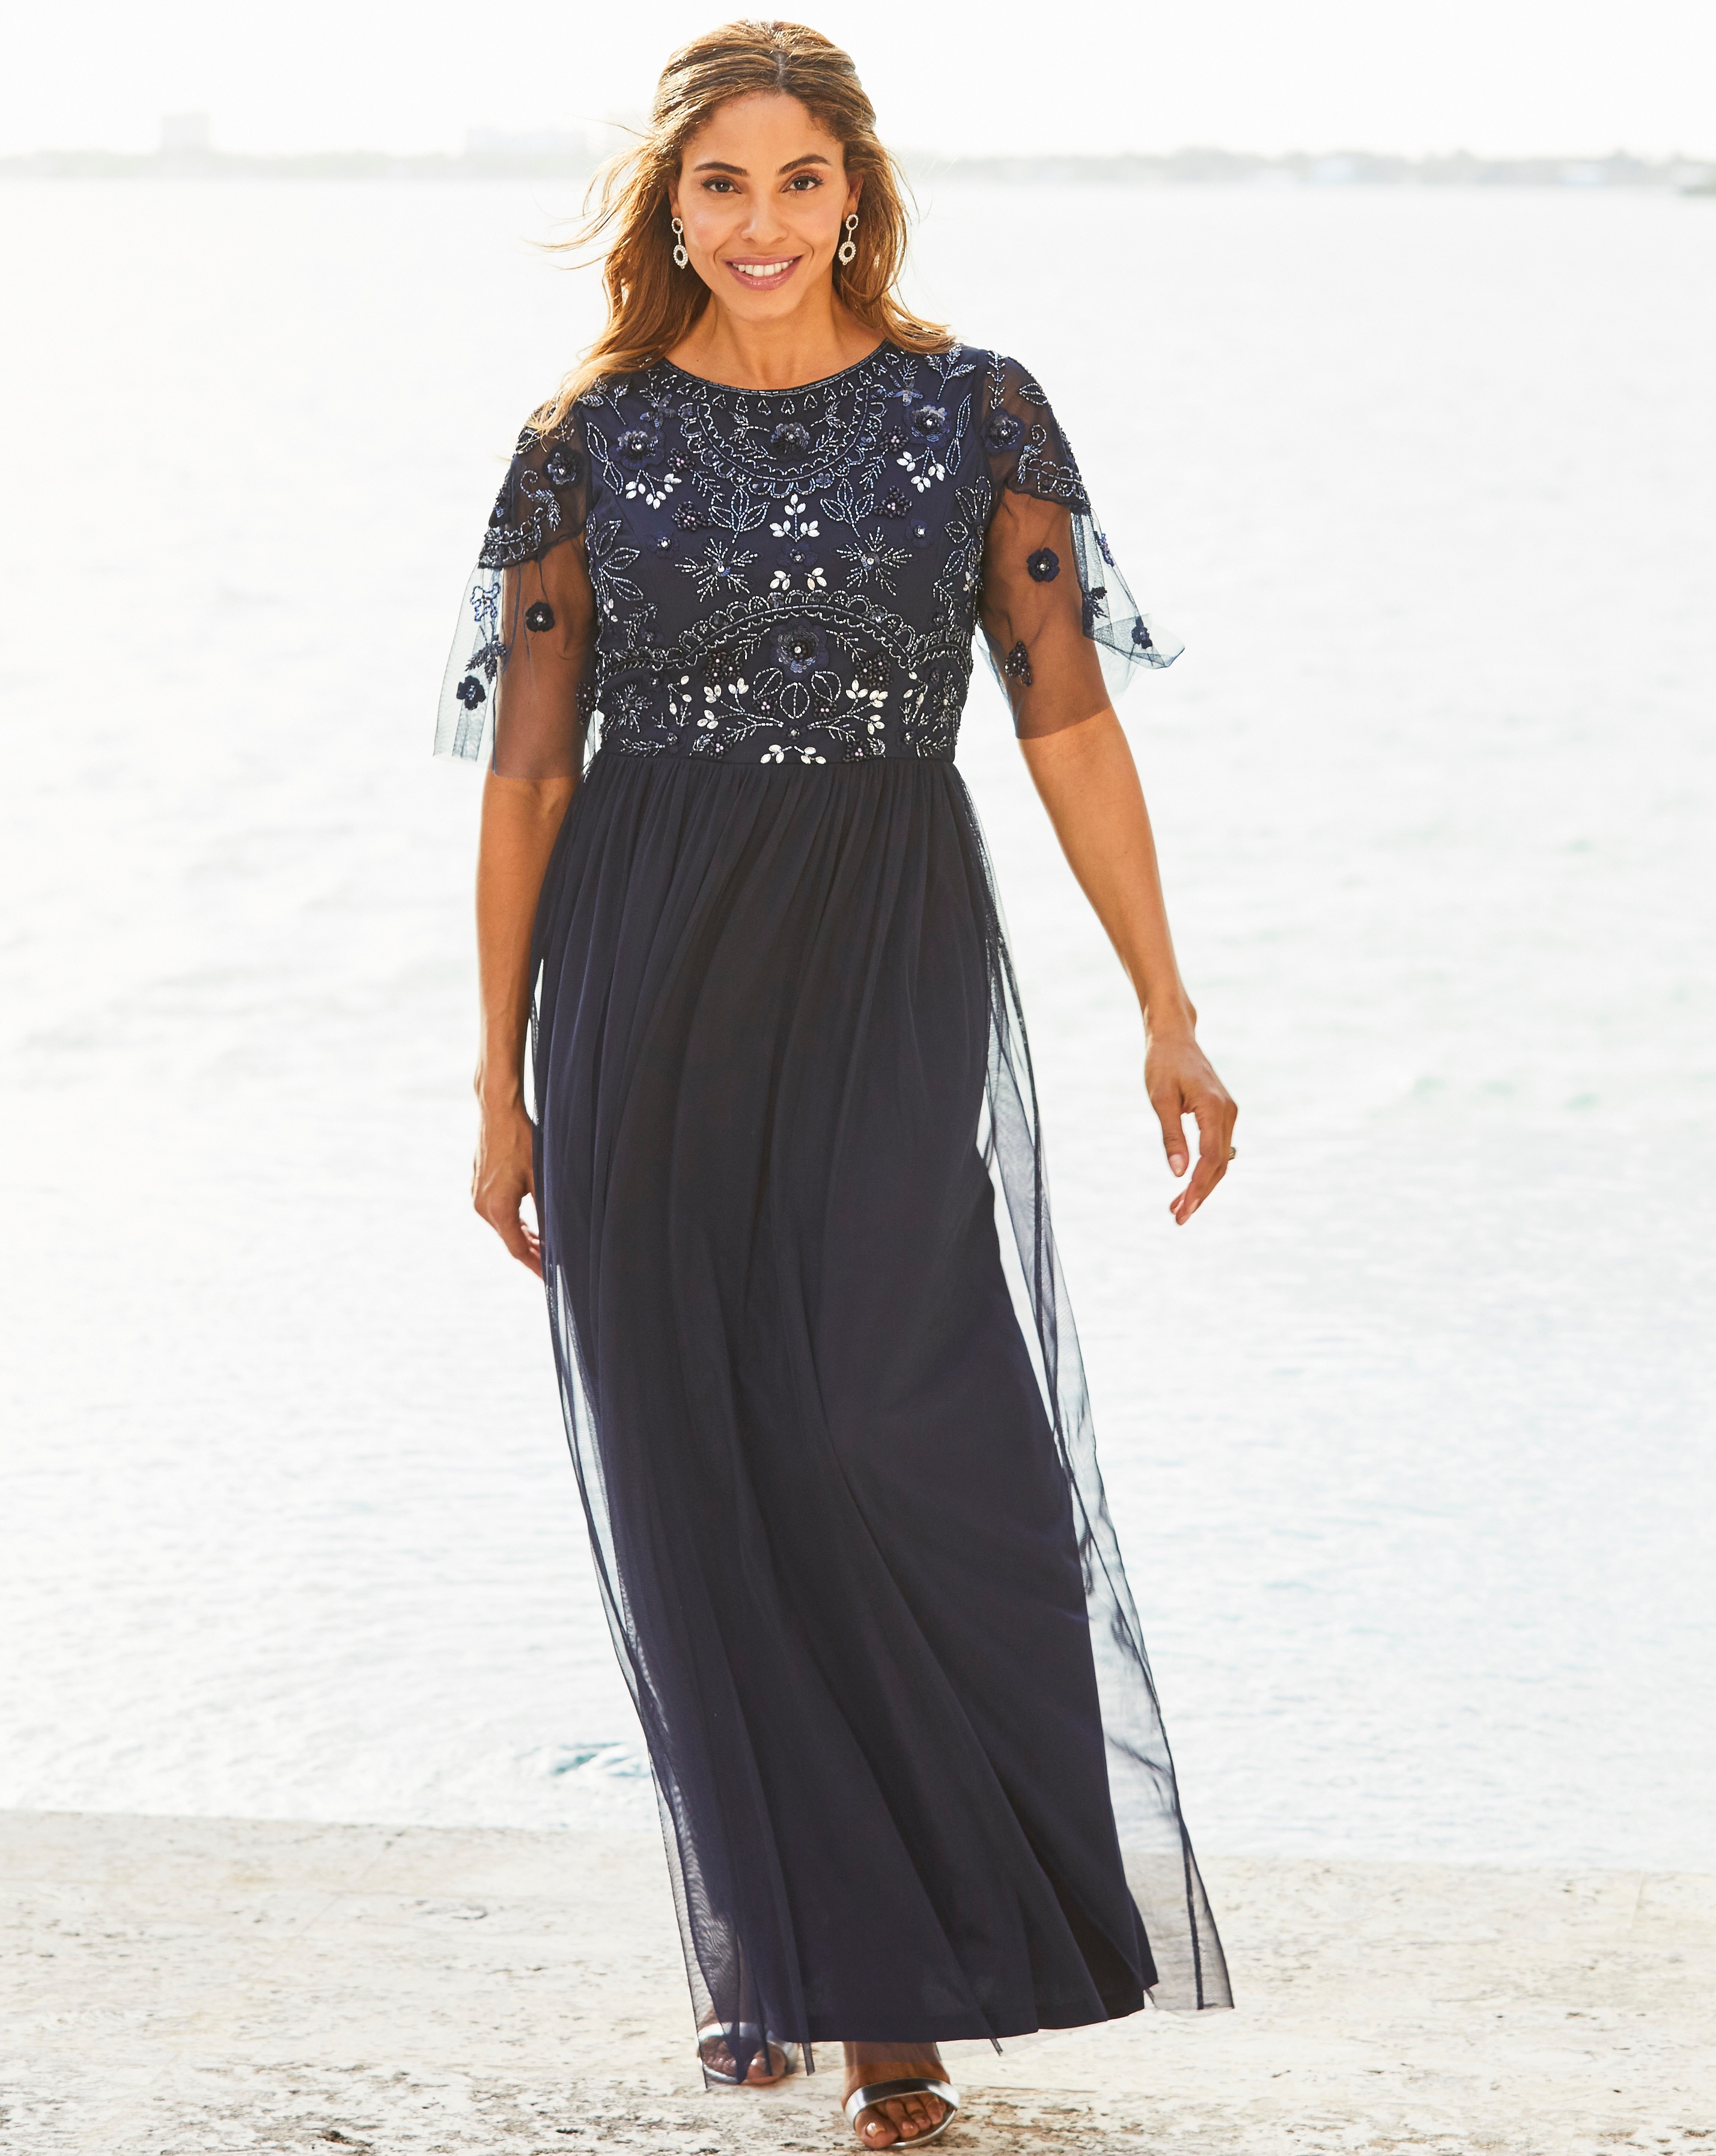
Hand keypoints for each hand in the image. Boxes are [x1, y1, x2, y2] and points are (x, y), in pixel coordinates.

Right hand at [472, 1096, 541, 1275]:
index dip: (536, 1266)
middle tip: (554, 1267)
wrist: (497, 1111)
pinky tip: (532, 1226)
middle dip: (533, 1254)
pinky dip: (517, 1223)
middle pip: (510, 1241)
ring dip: (525, 1238)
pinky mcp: (479, 1187)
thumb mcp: (542, 1177)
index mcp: (497, 1208)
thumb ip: (548, 1211)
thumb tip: (559, 1240)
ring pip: (505, 1227)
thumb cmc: (523, 1140)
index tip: (551, 1279)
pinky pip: (499, 1214)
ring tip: (546, 1249)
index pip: (518, 1249)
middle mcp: (482, 1206)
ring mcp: (478, 1197)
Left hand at [1145, 1031, 1237, 1226]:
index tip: (1183, 1209)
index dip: (1198, 1188)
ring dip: (1202, 1185)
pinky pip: (1217, 1148)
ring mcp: (1228, 1113)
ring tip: (1179, 1208)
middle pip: (1219, 1164)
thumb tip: (1177, 1173)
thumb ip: (1171, 1136)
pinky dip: (1205, 1169)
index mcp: (1214, 1108)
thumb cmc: (1163, 1064)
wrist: (1174, 1037)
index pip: (1211, 1158)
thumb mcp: (1160, 1100)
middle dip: (1200, 1194)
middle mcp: (1228, 1112)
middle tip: (1178, 1218)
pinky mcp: (1222, 1114)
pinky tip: (1188, 1185)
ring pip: (1221, 1160)